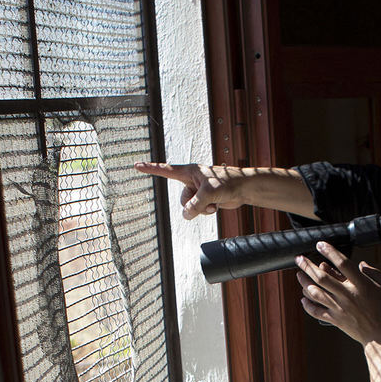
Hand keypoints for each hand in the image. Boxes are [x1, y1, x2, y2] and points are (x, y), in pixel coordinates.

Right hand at [132, 162, 250, 219]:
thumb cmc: (228, 183)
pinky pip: (199, 210)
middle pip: (182, 199)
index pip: (165, 170)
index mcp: (189, 172)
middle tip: (207, 202)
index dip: (150, 168)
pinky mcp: (205, 199)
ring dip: (202, 209)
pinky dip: (207, 211)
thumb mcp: (209, 193)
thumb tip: (185, 215)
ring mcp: (198, 191)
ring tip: (214, 203)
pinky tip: (217, 206)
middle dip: (193, 205)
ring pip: (190, 207)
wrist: (244, 188)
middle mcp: (192, 180)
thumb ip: (195, 204)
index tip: (137, 165)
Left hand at [294, 242, 380, 345]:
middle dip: (308, 266)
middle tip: (299, 258)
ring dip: (304, 282)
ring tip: (298, 274)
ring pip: (315, 293)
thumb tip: (361, 264)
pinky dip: (308, 306)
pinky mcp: (336, 320)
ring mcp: (340, 308)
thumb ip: (374, 273)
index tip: (320, 244)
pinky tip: (303, 299)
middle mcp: (347, 295)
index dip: (330, 252)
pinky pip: (317, 312)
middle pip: (322, 277)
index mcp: (361, 284)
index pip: (342, 263)